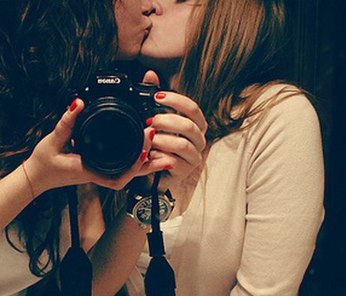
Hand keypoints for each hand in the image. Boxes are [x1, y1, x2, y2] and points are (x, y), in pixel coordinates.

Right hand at [22, 98, 167, 193]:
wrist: (37, 176)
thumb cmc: (44, 162)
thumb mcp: (53, 139)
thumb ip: (66, 121)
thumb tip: (78, 103)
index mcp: (91, 170)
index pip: (120, 173)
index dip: (136, 163)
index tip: (145, 145)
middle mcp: (99, 174)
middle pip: (131, 173)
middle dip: (149, 160)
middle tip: (160, 139)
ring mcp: (100, 172)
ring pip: (129, 171)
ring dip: (146, 162)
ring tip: (163, 148)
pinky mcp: (99, 168)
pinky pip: (122, 167)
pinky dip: (135, 161)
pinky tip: (144, 152)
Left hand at [137, 70, 207, 190]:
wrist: (155, 172)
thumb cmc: (159, 144)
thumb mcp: (157, 119)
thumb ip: (156, 98)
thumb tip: (150, 74)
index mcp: (195, 124)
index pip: (193, 108)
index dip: (176, 101)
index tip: (156, 97)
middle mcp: (198, 139)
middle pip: (188, 126)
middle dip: (166, 121)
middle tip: (149, 120)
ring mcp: (193, 157)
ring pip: (182, 145)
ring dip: (162, 139)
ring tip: (147, 138)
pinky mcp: (185, 171)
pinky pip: (174, 162)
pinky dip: (159, 156)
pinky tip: (149, 153)